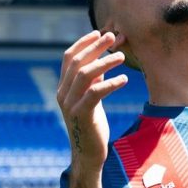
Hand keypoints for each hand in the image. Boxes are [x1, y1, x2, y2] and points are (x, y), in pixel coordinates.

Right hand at [56, 30, 127, 168]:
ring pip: (85, 74)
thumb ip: (93, 81)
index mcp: (63, 88)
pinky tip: (124, 79)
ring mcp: (70, 105)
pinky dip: (110, 83)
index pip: (69, 58)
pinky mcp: (82, 115)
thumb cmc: (92, 125)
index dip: (83, 43)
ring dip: (105, 62)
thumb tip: (102, 59)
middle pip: (77, 62)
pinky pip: (95, 93)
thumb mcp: (91, 99)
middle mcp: (63, 94)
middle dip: (96, 47)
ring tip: (122, 57)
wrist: (88, 155)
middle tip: (114, 37)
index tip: (98, 32)